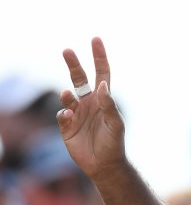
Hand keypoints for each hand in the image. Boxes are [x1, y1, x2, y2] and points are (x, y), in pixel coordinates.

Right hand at [57, 37, 126, 179]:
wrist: (104, 165)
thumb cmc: (114, 143)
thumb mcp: (115, 123)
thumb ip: (109, 105)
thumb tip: (103, 85)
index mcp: (103, 99)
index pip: (102, 73)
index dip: (99, 57)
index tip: (95, 40)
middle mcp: (89, 103)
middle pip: (79, 78)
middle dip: (74, 64)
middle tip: (67, 50)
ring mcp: (77, 114)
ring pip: (67, 96)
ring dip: (66, 94)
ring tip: (68, 95)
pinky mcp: (66, 126)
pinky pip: (62, 115)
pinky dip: (64, 114)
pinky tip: (69, 118)